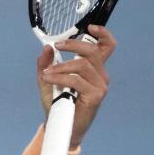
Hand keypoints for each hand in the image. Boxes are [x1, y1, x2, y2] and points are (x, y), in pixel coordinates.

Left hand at [36, 24, 116, 148]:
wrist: (59, 128)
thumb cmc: (58, 104)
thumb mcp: (48, 80)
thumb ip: (46, 64)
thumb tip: (47, 48)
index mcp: (94, 69)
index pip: (107, 47)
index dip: (103, 34)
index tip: (90, 27)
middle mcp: (101, 75)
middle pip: (92, 51)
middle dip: (73, 45)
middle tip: (56, 46)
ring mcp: (100, 86)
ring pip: (82, 65)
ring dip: (61, 66)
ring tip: (46, 73)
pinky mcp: (95, 96)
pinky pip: (77, 80)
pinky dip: (59, 77)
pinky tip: (47, 79)